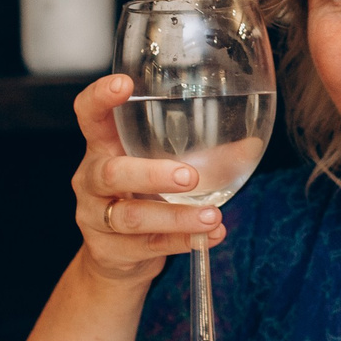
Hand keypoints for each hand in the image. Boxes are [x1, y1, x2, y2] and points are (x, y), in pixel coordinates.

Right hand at [69, 73, 225, 288]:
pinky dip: (183, 241)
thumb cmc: (141, 197)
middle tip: (190, 176)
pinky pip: (148, 246)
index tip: (125, 84)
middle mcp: (92, 179)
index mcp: (103, 147)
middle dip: (151, 174)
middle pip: (111, 172)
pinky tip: (210, 235)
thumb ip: (204, 156)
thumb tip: (251, 145)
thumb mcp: (162, 169)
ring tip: (212, 215)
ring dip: (176, 216)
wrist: (116, 257)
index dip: (100, 98)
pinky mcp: (109, 250)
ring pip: (131, 217)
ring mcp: (95, 216)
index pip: (89, 115)